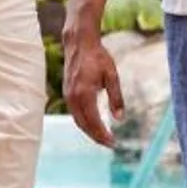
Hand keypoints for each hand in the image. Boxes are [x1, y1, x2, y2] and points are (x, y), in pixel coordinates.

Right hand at [62, 33, 124, 148]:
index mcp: (85, 94)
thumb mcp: (112, 76)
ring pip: (78, 120)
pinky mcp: (67, 93)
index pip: (94, 122)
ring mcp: (68, 95)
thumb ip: (116, 98)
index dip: (103, 135)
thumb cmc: (98, 57)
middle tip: (109, 144)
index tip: (113, 143)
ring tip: (102, 137)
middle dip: (96, 137)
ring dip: (89, 131)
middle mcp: (73, 97)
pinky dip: (84, 122)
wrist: (79, 43)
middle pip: (84, 125)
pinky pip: (74, 113)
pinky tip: (93, 124)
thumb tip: (120, 119)